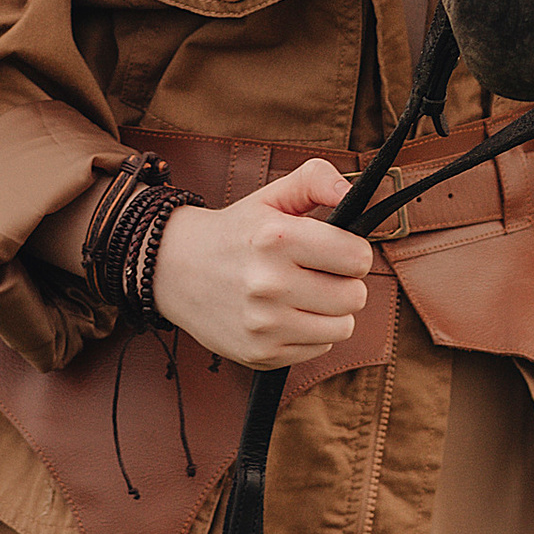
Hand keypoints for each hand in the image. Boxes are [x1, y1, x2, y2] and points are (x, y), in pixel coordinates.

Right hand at [149, 159, 371, 369]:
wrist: (175, 270)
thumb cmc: (235, 232)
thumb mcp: (271, 196)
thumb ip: (317, 179)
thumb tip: (351, 192)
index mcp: (276, 239)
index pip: (357, 258)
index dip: (354, 252)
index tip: (338, 250)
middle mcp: (269, 284)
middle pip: (355, 296)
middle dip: (345, 282)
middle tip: (320, 273)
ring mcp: (264, 324)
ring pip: (343, 327)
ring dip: (332, 311)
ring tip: (305, 294)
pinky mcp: (260, 353)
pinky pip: (319, 349)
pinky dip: (311, 333)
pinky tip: (287, 315)